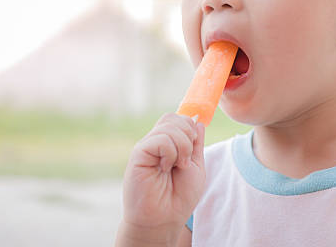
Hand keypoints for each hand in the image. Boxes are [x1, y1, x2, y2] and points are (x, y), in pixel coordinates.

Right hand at [118, 113, 204, 244]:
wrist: (164, 218)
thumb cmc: (179, 197)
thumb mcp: (195, 166)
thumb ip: (195, 144)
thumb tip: (197, 121)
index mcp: (169, 143)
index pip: (179, 118)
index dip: (190, 127)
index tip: (192, 148)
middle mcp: (156, 142)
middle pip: (173, 118)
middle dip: (188, 136)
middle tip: (185, 160)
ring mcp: (146, 147)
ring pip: (168, 126)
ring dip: (182, 146)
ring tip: (176, 166)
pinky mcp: (138, 154)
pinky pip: (160, 139)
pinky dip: (170, 153)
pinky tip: (164, 167)